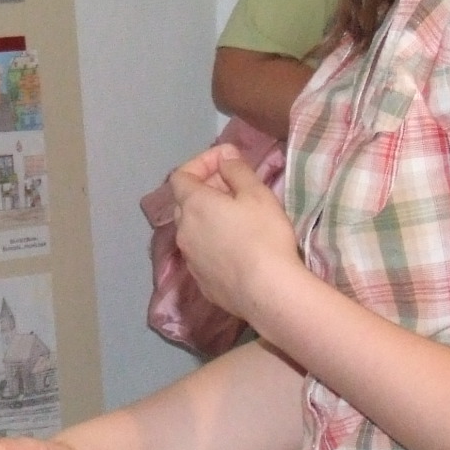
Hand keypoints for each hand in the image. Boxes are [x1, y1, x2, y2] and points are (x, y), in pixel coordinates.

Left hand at [170, 145, 300, 322]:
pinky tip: (237, 249)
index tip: (226, 161)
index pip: (181, 175)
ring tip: (237, 218)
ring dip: (208, 218)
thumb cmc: (264, 236)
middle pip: (185, 202)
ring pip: (192, 230)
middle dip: (206, 190)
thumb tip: (225, 157)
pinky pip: (202, 254)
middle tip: (235, 188)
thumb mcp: (257, 194)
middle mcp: (183, 231)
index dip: (201, 163)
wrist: (267, 292)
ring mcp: (190, 259)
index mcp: (194, 205)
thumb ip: (237, 170)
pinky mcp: (201, 282)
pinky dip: (213, 243)